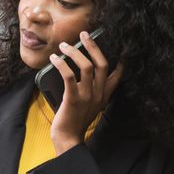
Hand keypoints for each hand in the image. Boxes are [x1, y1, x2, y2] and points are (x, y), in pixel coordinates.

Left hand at [48, 30, 123, 154]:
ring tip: (63, 46)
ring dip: (74, 52)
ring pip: (86, 66)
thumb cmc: (75, 120)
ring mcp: (87, 97)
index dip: (119, 58)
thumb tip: (83, 70)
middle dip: (93, 46)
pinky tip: (54, 59)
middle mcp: (99, 94)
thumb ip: (92, 89)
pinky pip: (69, 76)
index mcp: (104, 95)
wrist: (68, 139)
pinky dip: (61, 64)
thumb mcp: (90, 105)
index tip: (116, 44)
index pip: (117, 73)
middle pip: (102, 64)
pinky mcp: (73, 99)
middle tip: (84, 34)